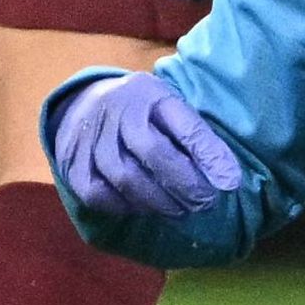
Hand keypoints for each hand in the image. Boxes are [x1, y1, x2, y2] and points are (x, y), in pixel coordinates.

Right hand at [49, 71, 242, 219]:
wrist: (82, 105)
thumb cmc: (140, 111)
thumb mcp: (171, 109)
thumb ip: (197, 138)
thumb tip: (228, 180)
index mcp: (148, 93)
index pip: (183, 123)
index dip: (208, 154)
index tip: (230, 182)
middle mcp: (117, 111)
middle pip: (154, 153)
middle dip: (185, 185)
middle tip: (205, 203)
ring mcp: (90, 138)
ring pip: (127, 178)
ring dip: (160, 202)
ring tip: (181, 211)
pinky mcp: (73, 165)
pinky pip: (99, 195)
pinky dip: (126, 207)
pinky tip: (145, 208)